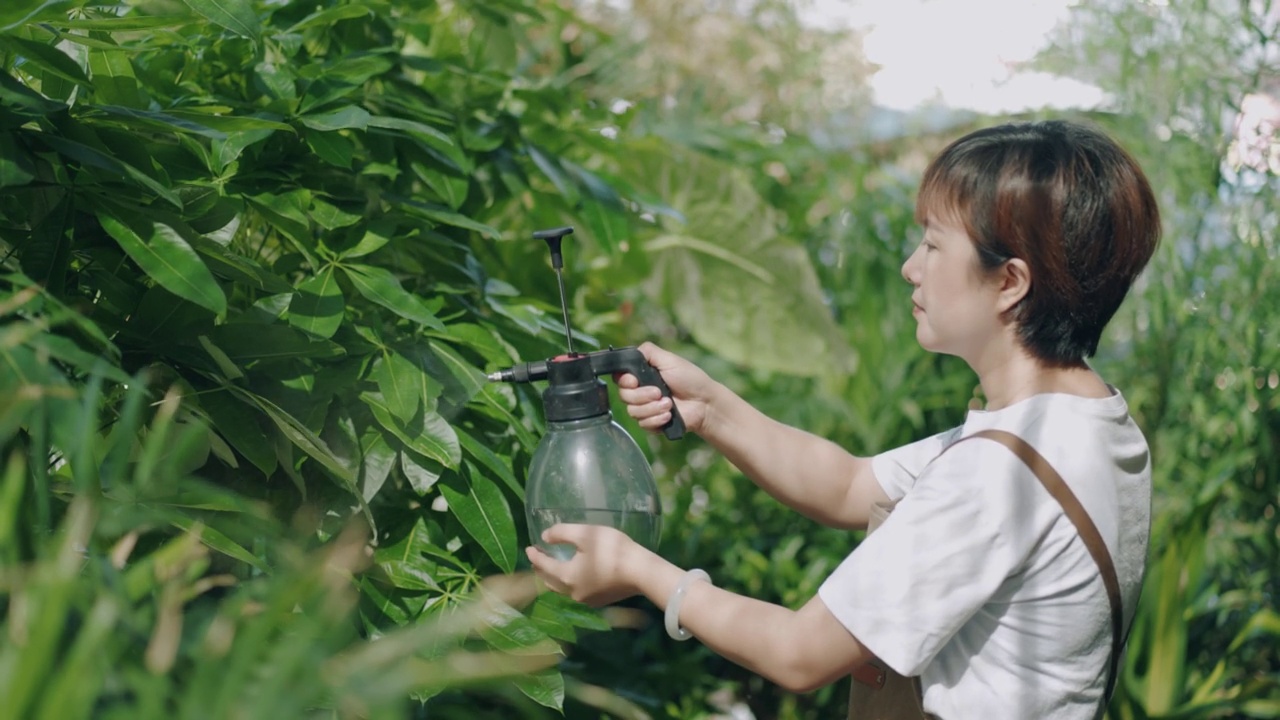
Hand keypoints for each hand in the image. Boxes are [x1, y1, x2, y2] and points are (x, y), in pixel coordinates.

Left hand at [525, 524, 648, 606]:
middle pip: (550, 581)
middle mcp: (573, 593)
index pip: (543, 566)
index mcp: (566, 576)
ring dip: (555, 577)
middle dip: (541, 569)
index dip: (534, 556)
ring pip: (563, 589)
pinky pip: (578, 592)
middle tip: (537, 558)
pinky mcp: (600, 601)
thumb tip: (545, 537)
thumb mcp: (585, 534)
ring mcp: (587, 600)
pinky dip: (570, 582)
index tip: (528, 548)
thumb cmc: (612, 549)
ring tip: (554, 566)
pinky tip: (577, 575)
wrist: (641, 572)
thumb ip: (562, 533)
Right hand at [614, 342, 714, 434]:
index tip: (635, 381)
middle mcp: (640, 391)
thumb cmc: (690, 379)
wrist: (704, 403)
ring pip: (632, 411)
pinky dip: (657, 419)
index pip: (619, 378)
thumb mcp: (669, 360)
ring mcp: (645, 408)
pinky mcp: (651, 423)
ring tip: (669, 404)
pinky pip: (643, 424)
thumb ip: (648, 352)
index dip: (625, 381)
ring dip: (652, 408)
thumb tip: (630, 351)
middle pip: (623, 396)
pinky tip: (669, 415)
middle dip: (642, 395)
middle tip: (659, 392)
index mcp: (642, 375)